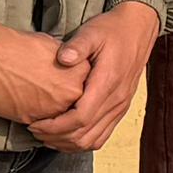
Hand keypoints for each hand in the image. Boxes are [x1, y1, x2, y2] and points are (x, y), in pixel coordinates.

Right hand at [0, 25, 87, 126]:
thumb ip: (68, 63)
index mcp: (80, 72)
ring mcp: (54, 109)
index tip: (68, 92)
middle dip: (67, 109)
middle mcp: (72, 93)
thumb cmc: (16, 46)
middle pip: (76, 107)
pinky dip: (38, 125)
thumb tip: (70, 68)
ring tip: (43, 113)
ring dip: (54, 122)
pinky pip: (42, 128)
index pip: (89, 91)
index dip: (77, 92)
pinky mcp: (33, 121)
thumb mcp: (53, 47)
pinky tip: (29, 114)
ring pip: (61, 121)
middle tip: (55, 105)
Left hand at [29, 1, 162, 151]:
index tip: (35, 124)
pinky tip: (66, 135)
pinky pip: (102, 136)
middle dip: (56, 138)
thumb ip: (77, 46)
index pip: (80, 118)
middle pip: (84, 135)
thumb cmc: (112, 30)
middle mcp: (117, 100)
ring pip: (93, 140)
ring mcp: (120, 107)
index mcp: (108, 83)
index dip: (55, 127)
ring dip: (68, 143)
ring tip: (46, 136)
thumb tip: (62, 58)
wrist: (138, 29)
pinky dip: (82, 142)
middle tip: (34, 130)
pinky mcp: (120, 109)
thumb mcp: (92, 32)